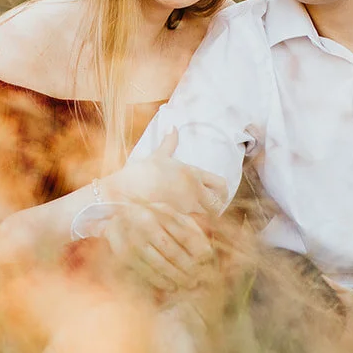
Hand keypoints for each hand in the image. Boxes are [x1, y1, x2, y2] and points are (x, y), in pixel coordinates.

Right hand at [101, 129, 225, 215]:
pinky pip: (194, 225)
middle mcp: (195, 191)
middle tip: (209, 207)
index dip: (222, 191)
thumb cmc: (143, 171)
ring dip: (205, 216)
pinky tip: (184, 224)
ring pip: (208, 216)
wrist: (129, 190)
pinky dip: (193, 225)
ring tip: (196, 216)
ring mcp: (187, 207)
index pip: (220, 183)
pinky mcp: (178, 220)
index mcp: (193, 173)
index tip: (217, 194)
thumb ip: (169, 142)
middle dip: (217, 205)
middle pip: (219, 202)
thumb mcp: (158, 155)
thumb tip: (172, 126)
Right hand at [101, 202, 214, 292]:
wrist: (122, 219)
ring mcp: (131, 237)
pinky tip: (170, 285)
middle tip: (197, 279)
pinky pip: (144, 270)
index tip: (207, 261)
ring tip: (187, 284)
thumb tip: (207, 254)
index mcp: (161, 211)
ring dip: (175, 276)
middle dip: (187, 267)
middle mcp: (144, 222)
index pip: (185, 234)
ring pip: (158, 263)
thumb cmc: (156, 220)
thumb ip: (192, 231)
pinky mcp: (122, 252)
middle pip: (172, 250)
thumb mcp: (175, 218)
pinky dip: (159, 280)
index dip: (198, 250)